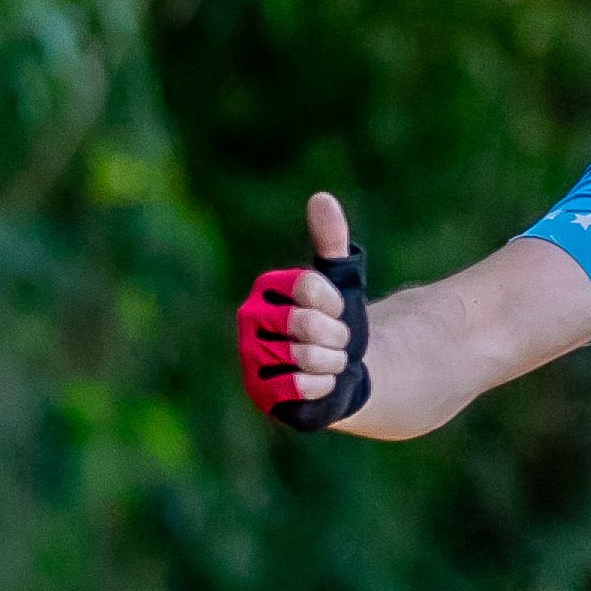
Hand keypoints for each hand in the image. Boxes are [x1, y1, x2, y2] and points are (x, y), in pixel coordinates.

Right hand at [239, 193, 371, 430]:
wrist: (338, 371)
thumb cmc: (336, 321)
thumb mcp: (340, 280)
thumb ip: (332, 241)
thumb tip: (321, 198)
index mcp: (266, 288)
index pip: (309, 286)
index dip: (334, 302)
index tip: (337, 310)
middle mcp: (249, 319)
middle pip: (306, 323)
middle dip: (336, 336)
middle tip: (335, 340)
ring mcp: (250, 357)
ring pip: (305, 356)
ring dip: (332, 361)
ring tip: (328, 361)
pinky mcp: (259, 392)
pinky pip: (300, 386)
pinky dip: (323, 386)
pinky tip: (321, 383)